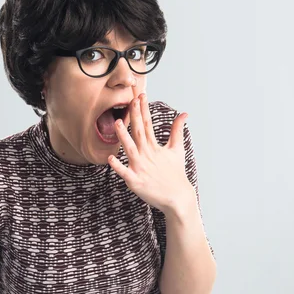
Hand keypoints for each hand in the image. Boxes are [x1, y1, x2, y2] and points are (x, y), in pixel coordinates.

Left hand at [108, 93, 197, 217]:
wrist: (178, 197)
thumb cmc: (175, 173)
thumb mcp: (177, 149)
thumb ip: (177, 130)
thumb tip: (184, 113)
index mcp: (154, 147)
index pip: (148, 124)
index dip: (143, 110)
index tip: (141, 96)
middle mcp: (147, 155)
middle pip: (139, 132)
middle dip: (134, 116)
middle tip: (131, 100)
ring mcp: (141, 168)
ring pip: (130, 149)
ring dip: (123, 136)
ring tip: (117, 123)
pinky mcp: (136, 181)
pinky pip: (124, 173)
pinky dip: (118, 166)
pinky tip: (110, 159)